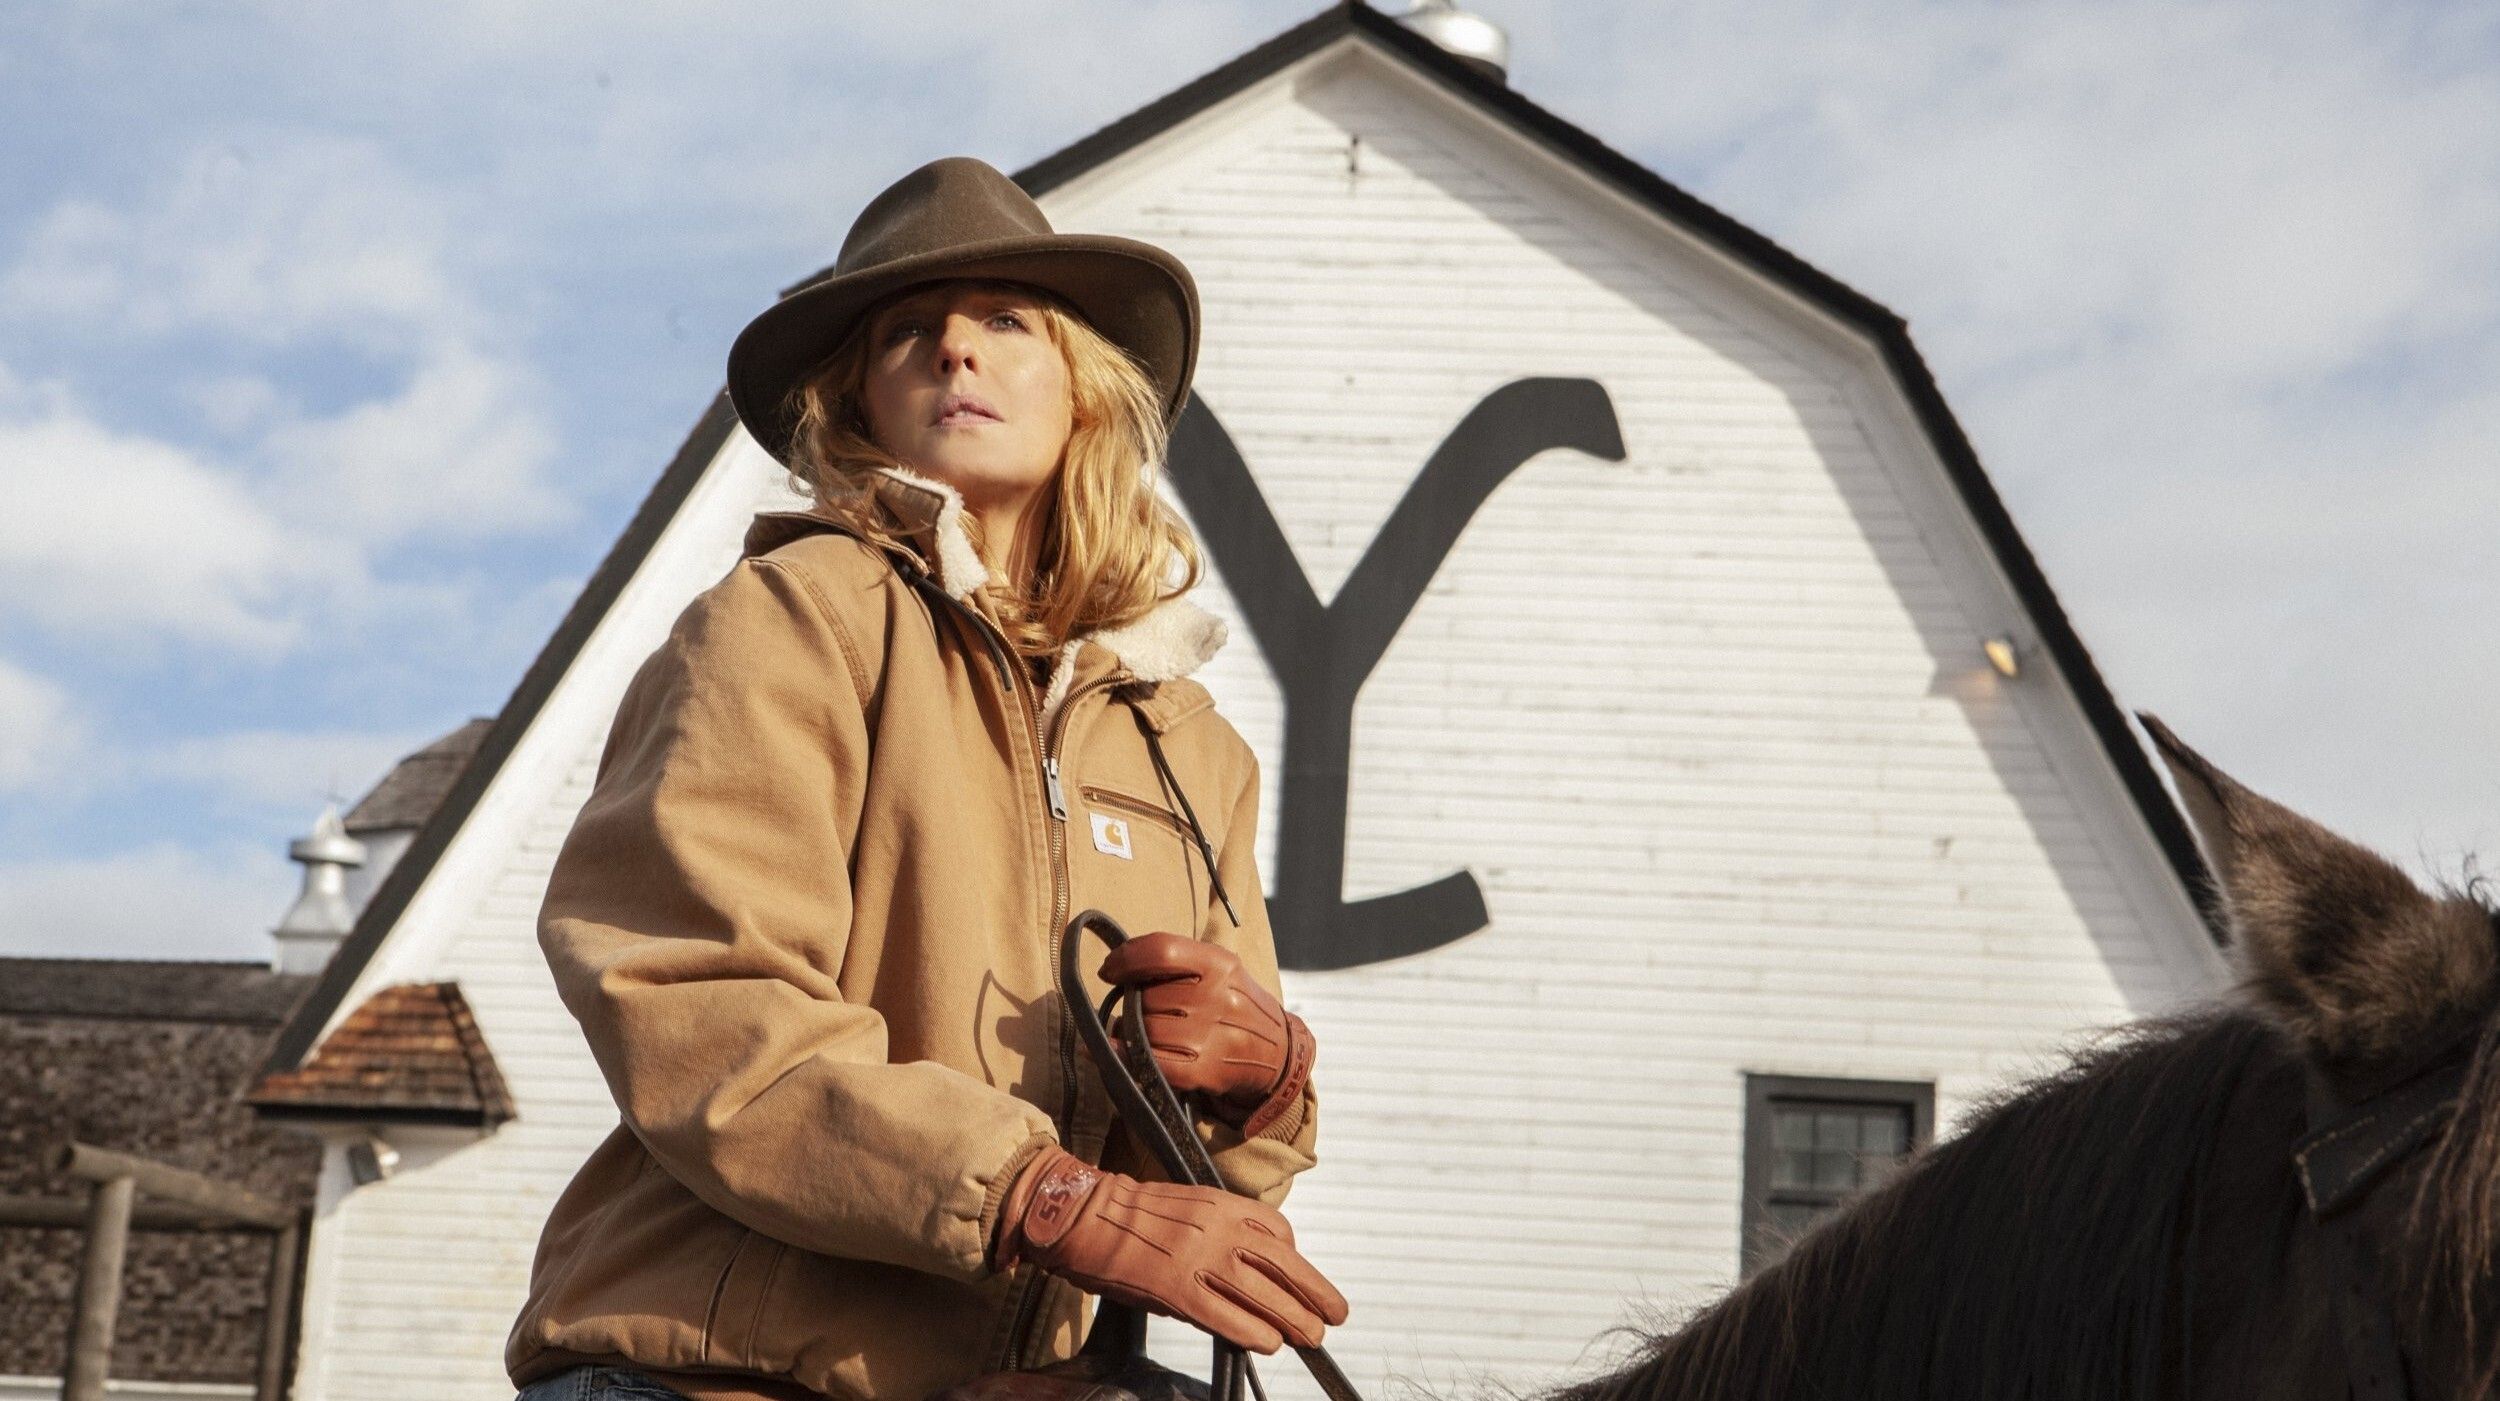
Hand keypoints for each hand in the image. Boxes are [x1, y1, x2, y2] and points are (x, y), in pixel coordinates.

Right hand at [994, 1146, 1347, 1352]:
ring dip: (1294, 1319)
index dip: (1295, 1258)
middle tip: (1336, 1314)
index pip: (1277, 1230)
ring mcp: (1199, 1260)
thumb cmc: (1128, 1213)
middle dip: (1315, 1292)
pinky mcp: (1177, 1291)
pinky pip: (1227, 1317)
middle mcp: (1217, 1229)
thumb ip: (1219, 1229)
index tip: (1298, 1276)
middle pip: (1283, 1264)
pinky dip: (1253, 1332)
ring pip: (1264, 1294)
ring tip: (1311, 1337)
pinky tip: (1267, 1344)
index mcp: (1220, 1203)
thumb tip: (1246, 1267)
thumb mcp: (1186, 1204)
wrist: (1082, 1215)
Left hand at [1097, 933, 1313, 1128]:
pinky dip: (1126, 1056)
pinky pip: (1151, 1062)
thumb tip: (1116, 969)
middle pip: (1148, 996)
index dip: (1126, 958)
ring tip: (1142, 1033)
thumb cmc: (1235, 1006)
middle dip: (1136, 1004)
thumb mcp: (1219, 971)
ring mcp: (1213, 1035)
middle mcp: (1218, 996)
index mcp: (1220, 964)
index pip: (1161, 950)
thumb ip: (1176, 963)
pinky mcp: (1206, 1070)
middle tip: (1142, 1012)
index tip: (1109, 970)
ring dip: (1132, 1033)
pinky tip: (1113, 1051)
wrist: (1278, 1053)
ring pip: (1145, 1030)